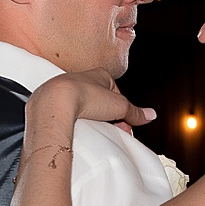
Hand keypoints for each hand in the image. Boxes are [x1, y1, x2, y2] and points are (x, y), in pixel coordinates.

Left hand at [28, 71, 154, 131]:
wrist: (54, 102)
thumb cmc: (83, 95)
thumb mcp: (119, 106)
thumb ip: (135, 112)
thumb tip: (150, 115)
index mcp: (100, 75)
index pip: (117, 95)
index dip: (123, 113)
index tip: (126, 126)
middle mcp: (83, 80)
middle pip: (102, 103)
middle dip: (110, 118)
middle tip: (114, 130)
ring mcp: (68, 91)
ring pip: (86, 109)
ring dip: (94, 121)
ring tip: (96, 130)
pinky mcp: (56, 103)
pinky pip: (72, 115)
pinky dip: (77, 123)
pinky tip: (80, 129)